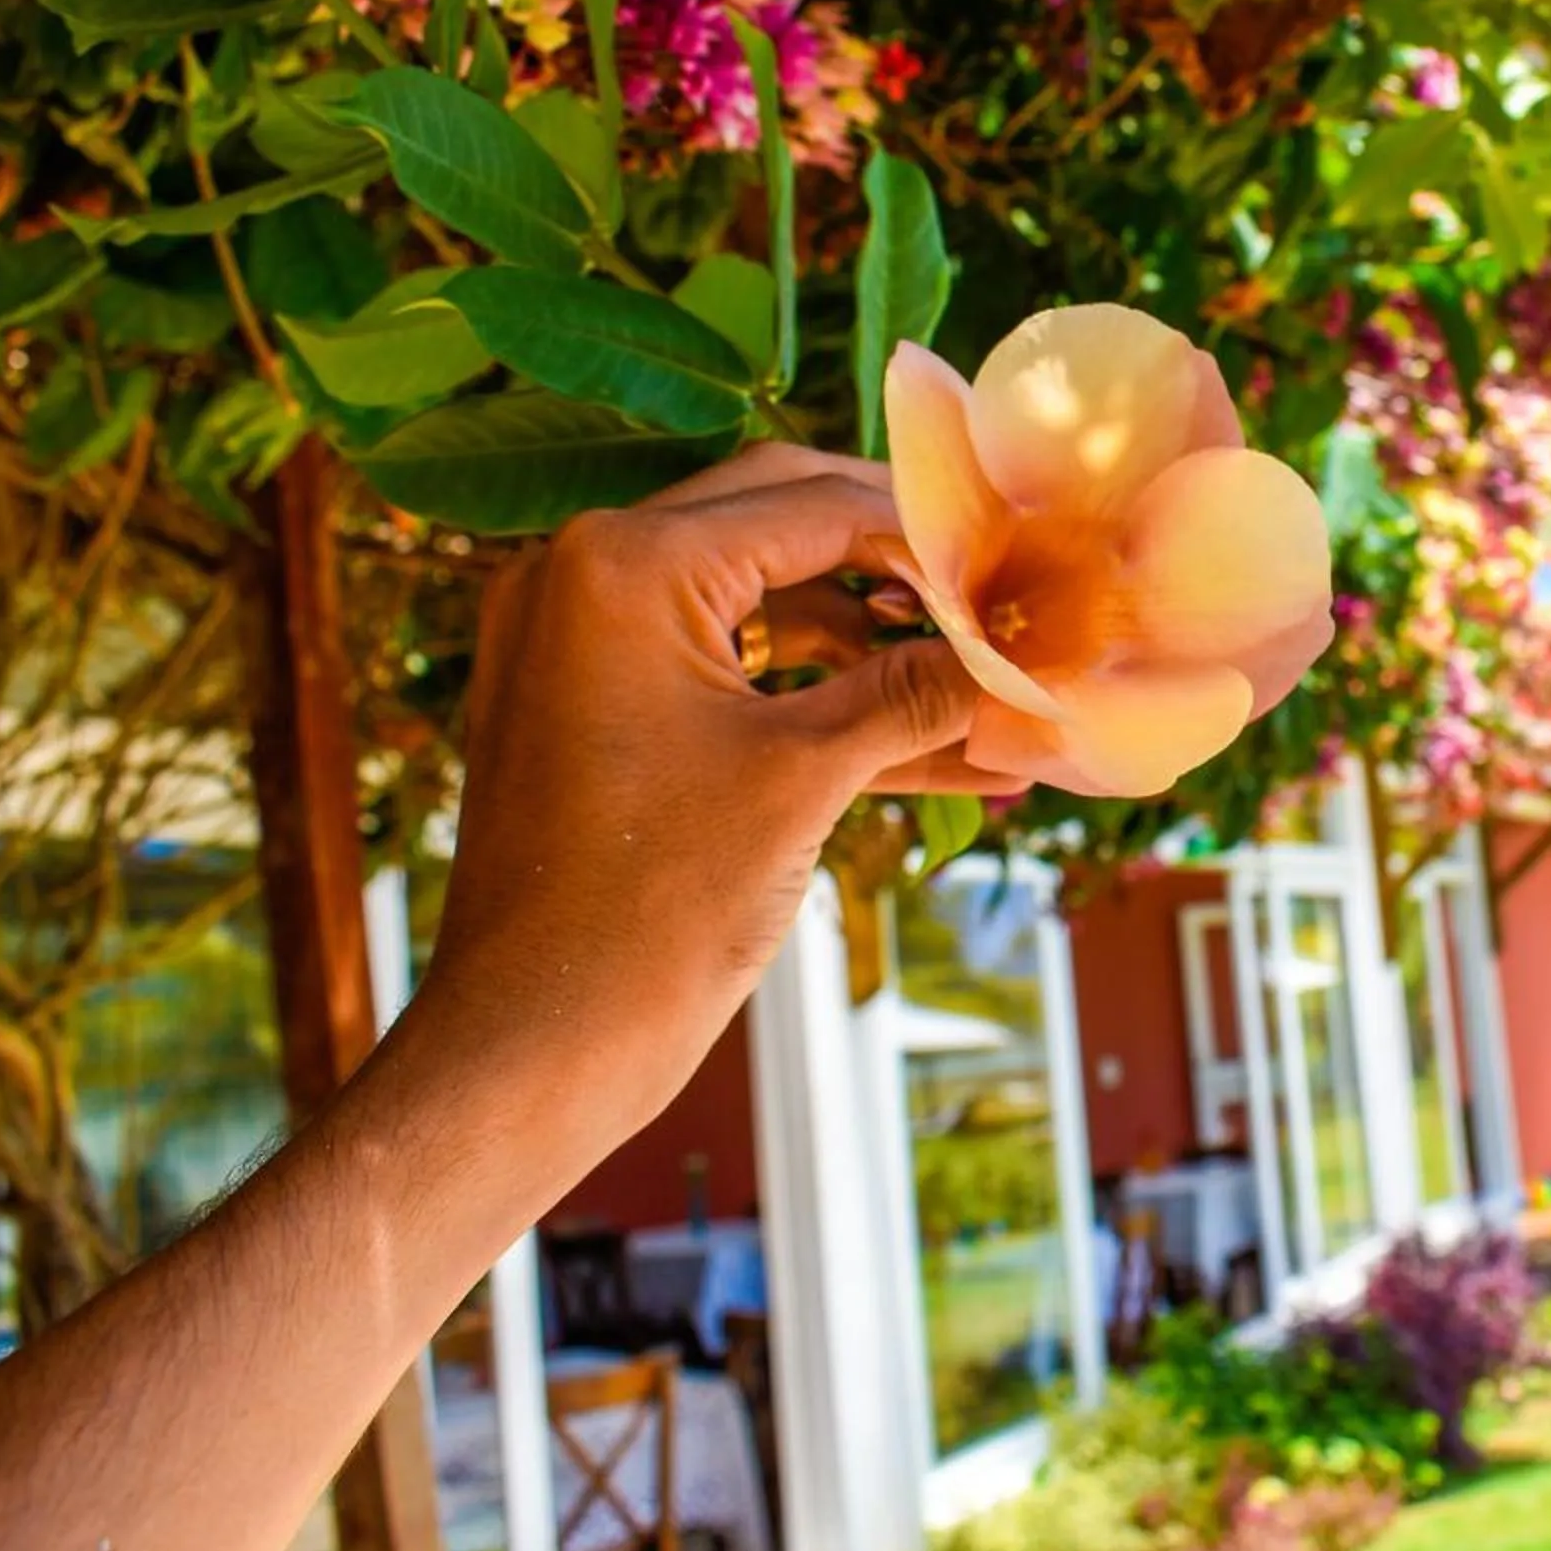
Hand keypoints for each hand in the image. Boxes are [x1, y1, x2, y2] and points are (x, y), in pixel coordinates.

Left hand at [395, 445, 1006, 1174]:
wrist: (535, 1047)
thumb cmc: (650, 911)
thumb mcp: (804, 779)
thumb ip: (912, 694)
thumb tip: (1015, 663)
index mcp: (623, 564)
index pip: (809, 503)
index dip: (925, 534)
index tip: (1016, 559)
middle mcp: (584, 577)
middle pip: (782, 528)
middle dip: (897, 571)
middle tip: (997, 594)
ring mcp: (581, 644)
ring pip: (762, 608)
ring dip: (868, 648)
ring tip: (983, 691)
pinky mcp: (594, 711)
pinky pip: (726, 676)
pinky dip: (813, 703)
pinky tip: (932, 749)